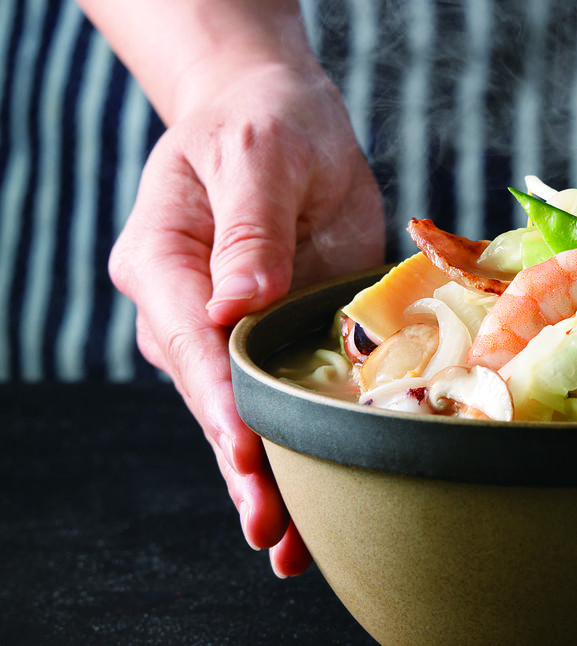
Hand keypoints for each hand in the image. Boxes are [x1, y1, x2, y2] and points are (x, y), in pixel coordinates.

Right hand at [109, 61, 384, 575]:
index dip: (218, 400)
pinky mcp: (279, 339)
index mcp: (165, 264)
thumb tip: (238, 303)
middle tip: (272, 530)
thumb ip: (249, 228)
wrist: (282, 120)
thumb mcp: (259, 156)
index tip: (247, 447)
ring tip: (292, 546)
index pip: (189, 342)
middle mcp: (190, 312)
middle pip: (212, 400)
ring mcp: (234, 334)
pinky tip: (318, 505)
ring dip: (271, 479)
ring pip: (246, 416)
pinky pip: (285, 401)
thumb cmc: (264, 124)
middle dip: (242, 465)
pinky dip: (301, 449)